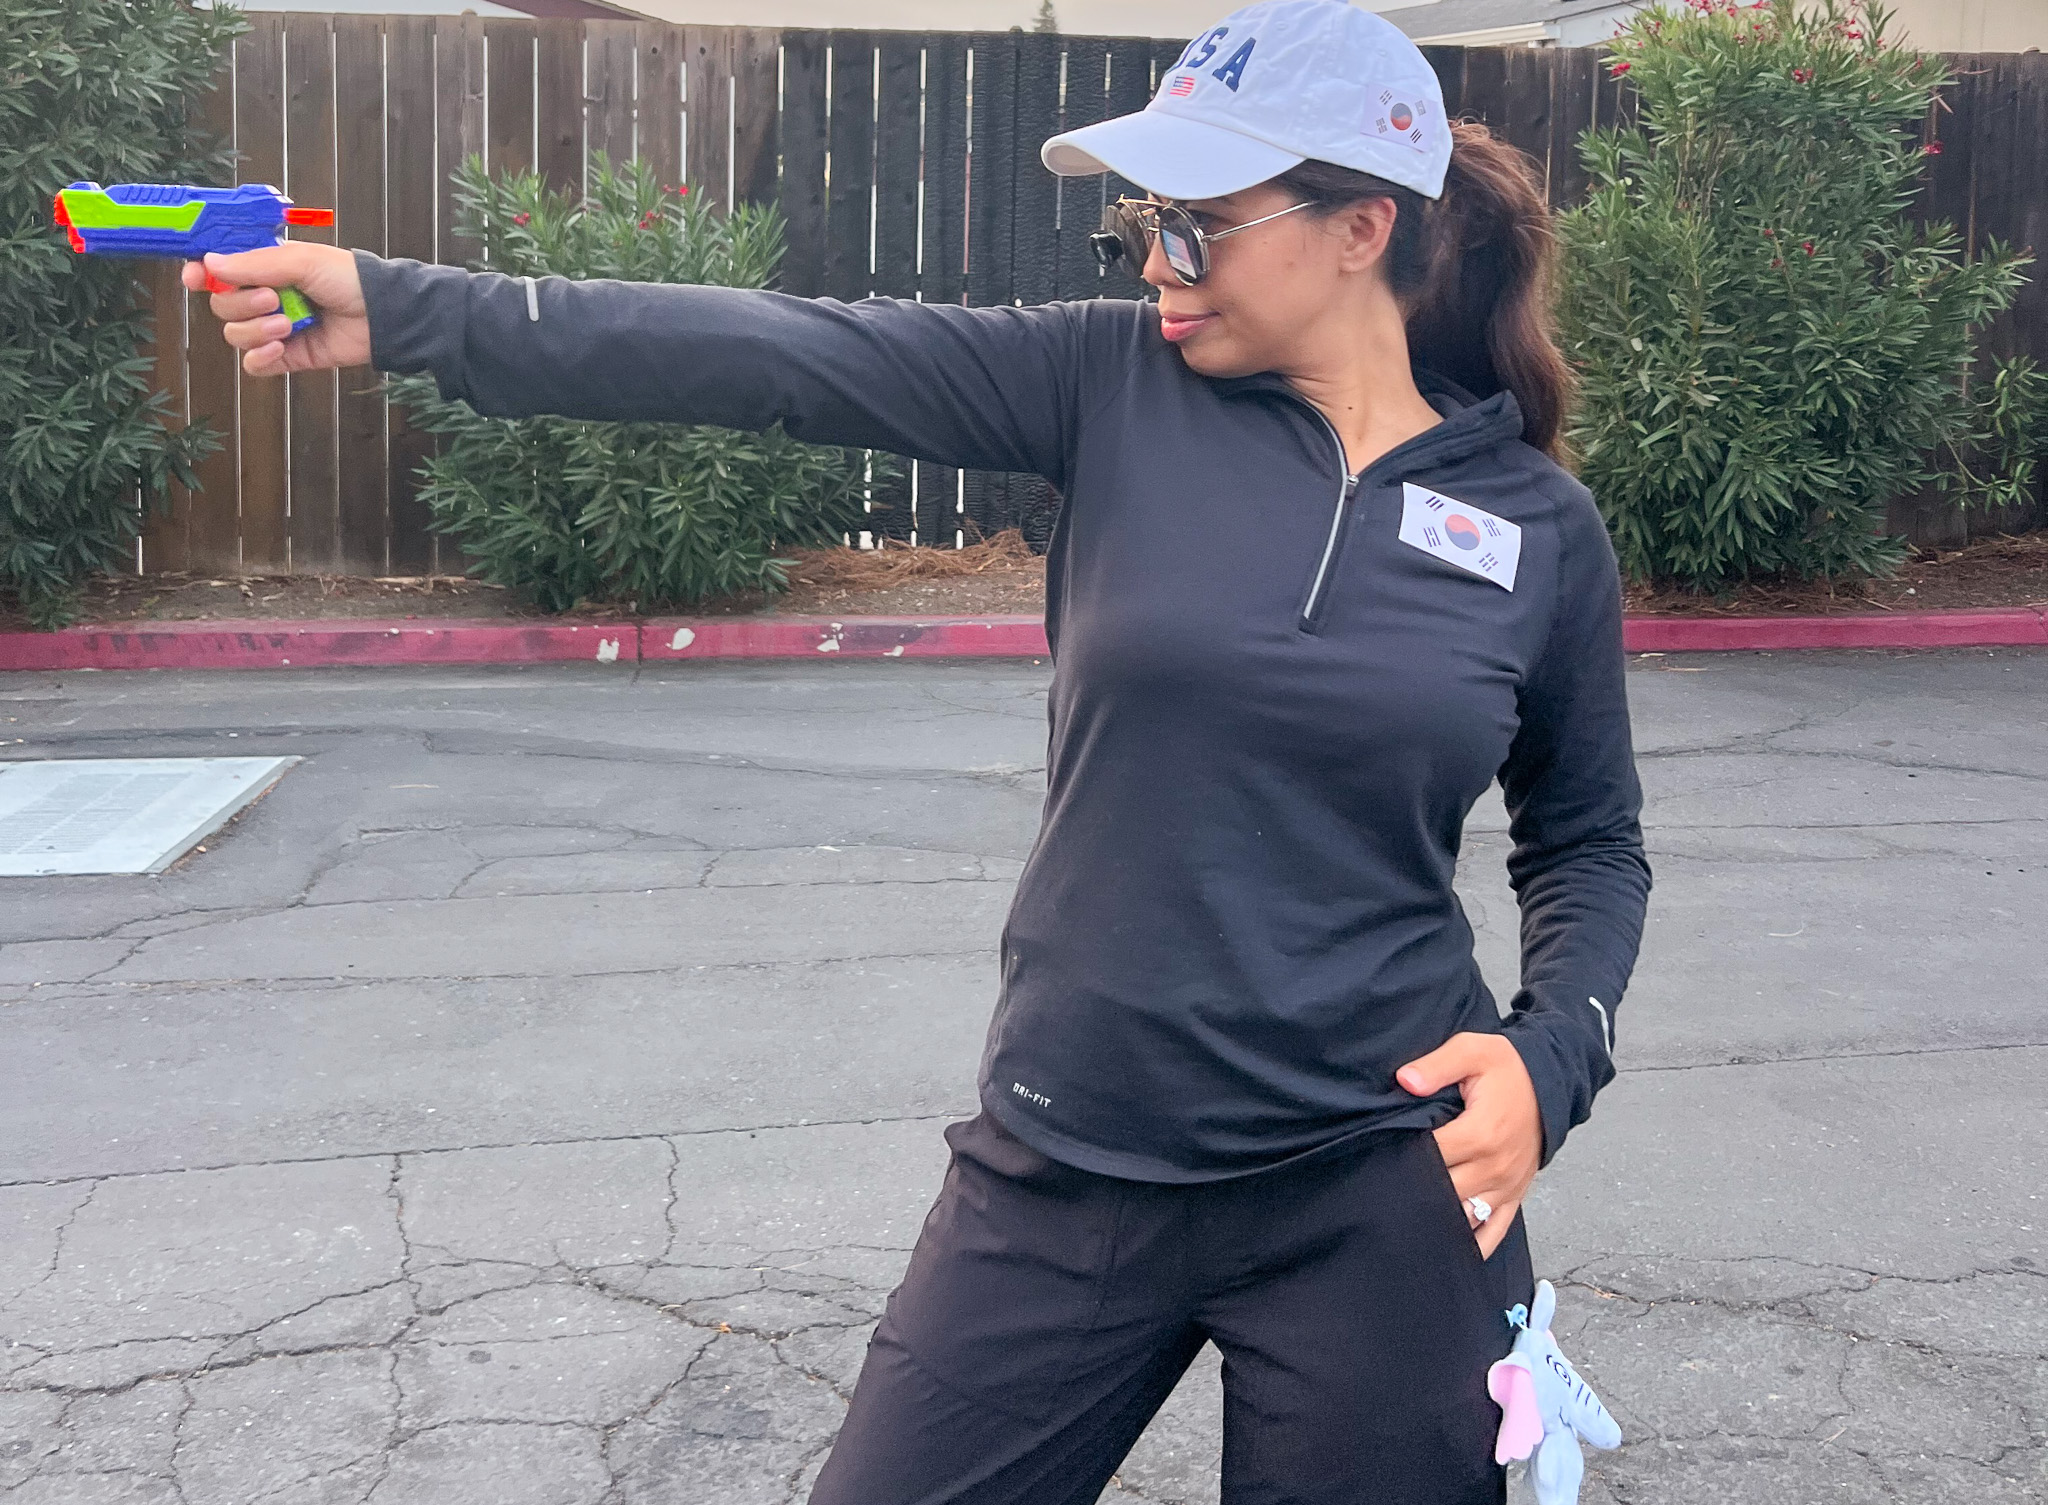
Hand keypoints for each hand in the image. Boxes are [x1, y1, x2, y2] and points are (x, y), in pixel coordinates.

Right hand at [180, 243, 369, 376]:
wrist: (383, 316)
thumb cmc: (348, 280)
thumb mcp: (301, 261)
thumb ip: (254, 264)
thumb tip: (209, 263)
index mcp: (264, 266)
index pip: (218, 270)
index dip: (200, 274)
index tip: (195, 279)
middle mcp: (264, 296)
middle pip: (221, 305)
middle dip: (240, 304)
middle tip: (273, 299)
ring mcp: (274, 328)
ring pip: (234, 334)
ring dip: (254, 330)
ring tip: (287, 325)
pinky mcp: (287, 356)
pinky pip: (253, 364)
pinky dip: (260, 358)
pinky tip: (280, 348)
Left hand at [1397, 1032, 1541, 1258]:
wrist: (1551, 1081)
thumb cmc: (1508, 1067)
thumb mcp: (1472, 1050)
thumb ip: (1436, 1066)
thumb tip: (1405, 1081)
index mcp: (1481, 1133)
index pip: (1431, 1157)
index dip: (1402, 1159)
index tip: (1380, 1156)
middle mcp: (1494, 1167)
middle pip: (1443, 1193)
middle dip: (1413, 1192)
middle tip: (1381, 1193)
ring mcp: (1505, 1187)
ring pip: (1463, 1219)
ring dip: (1436, 1222)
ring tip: (1403, 1224)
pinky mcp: (1514, 1197)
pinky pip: (1494, 1232)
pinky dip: (1473, 1248)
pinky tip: (1447, 1253)